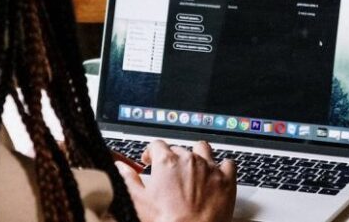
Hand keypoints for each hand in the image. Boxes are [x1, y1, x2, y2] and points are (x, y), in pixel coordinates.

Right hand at [115, 140, 236, 221]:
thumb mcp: (138, 202)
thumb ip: (127, 180)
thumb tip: (120, 167)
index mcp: (167, 162)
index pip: (157, 145)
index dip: (151, 152)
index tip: (149, 160)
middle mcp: (190, 160)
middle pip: (178, 148)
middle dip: (172, 158)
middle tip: (168, 173)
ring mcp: (210, 168)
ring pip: (203, 149)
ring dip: (197, 155)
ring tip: (193, 166)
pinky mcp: (227, 180)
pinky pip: (228, 163)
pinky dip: (222, 167)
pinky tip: (217, 173)